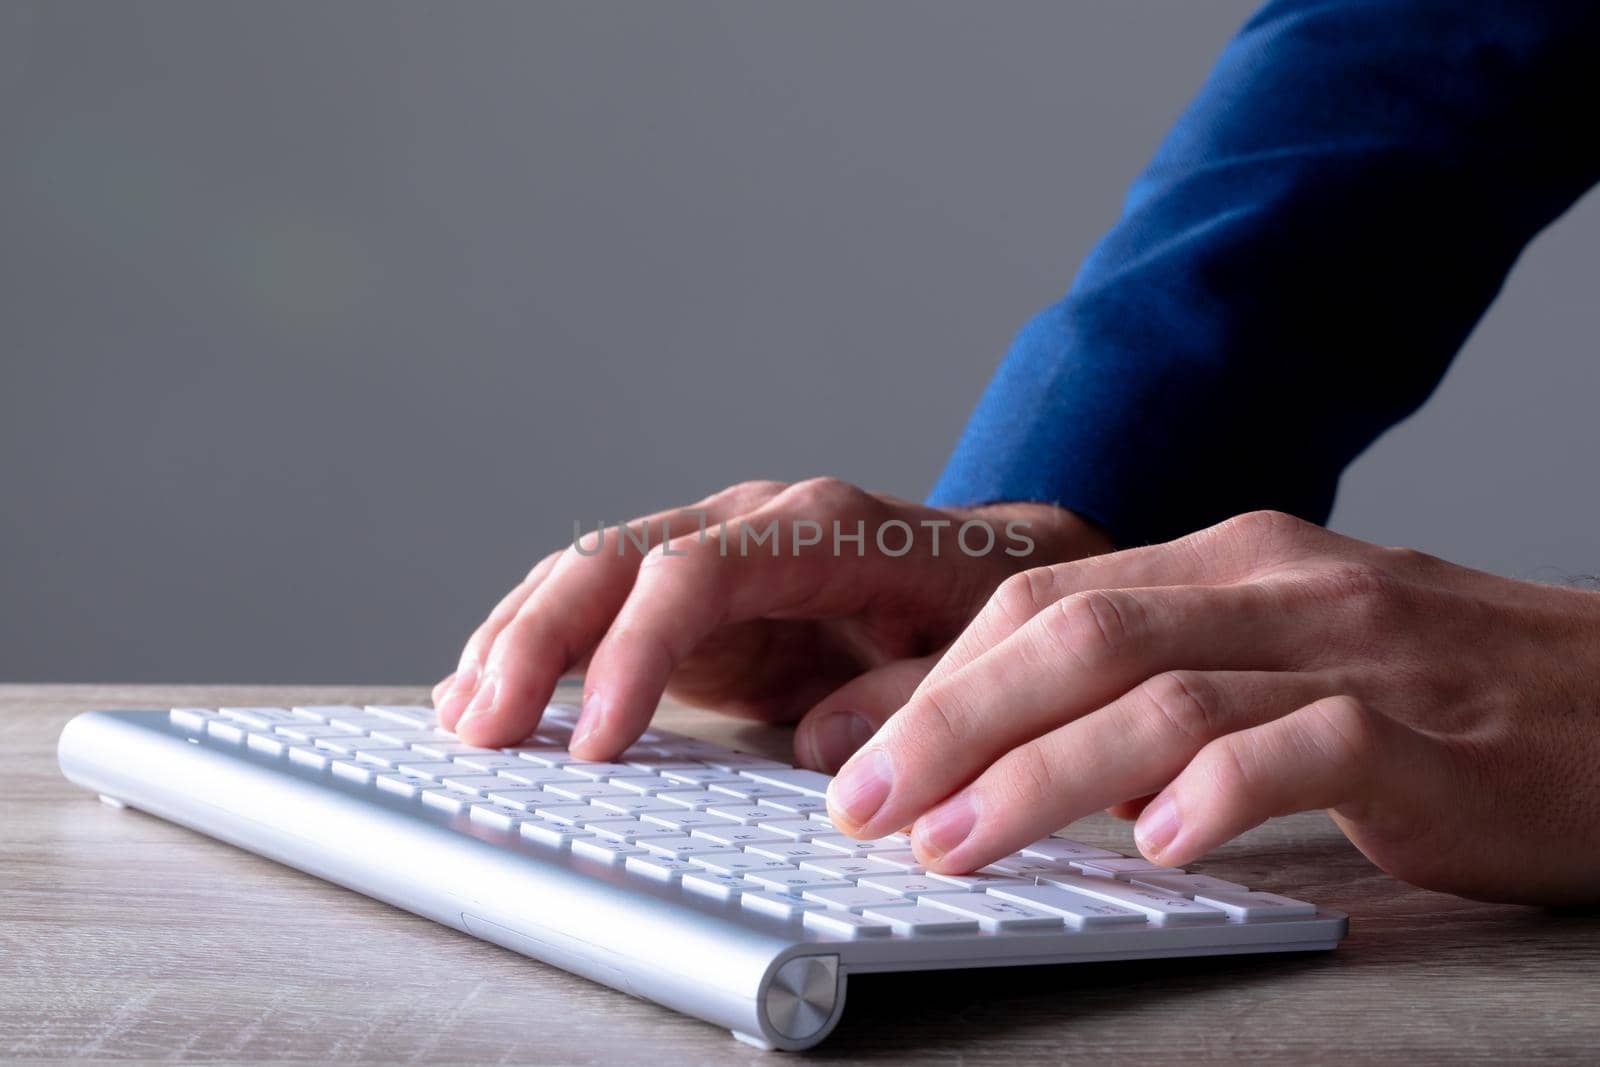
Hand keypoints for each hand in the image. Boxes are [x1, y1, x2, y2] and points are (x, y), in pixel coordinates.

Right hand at [432, 478, 1111, 768]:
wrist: (997, 572)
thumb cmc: (993, 604)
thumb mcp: (985, 647)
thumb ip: (914, 695)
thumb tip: (825, 746)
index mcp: (823, 528)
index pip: (696, 574)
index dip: (633, 654)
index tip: (597, 744)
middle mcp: (750, 527)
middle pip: (614, 562)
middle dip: (537, 644)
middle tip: (484, 733)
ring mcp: (713, 555)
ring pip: (587, 577)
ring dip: (516, 643)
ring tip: (462, 718)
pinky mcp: (694, 601)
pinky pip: (597, 611)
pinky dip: (538, 648)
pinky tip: (490, 692)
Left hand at [824, 510, 1599, 904]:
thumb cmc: (1441, 695)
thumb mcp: (1280, 656)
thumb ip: (1158, 684)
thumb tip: (1019, 749)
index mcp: (1230, 560)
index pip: (1042, 596)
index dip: (931, 672)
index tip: (846, 746)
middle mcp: (1280, 586)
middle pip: (1075, 632)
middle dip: (948, 719)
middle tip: (860, 802)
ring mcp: (1358, 652)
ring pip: (1162, 692)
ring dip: (1040, 773)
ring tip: (954, 845)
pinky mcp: (1432, 737)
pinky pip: (1306, 749)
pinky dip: (1220, 793)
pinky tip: (1159, 849)